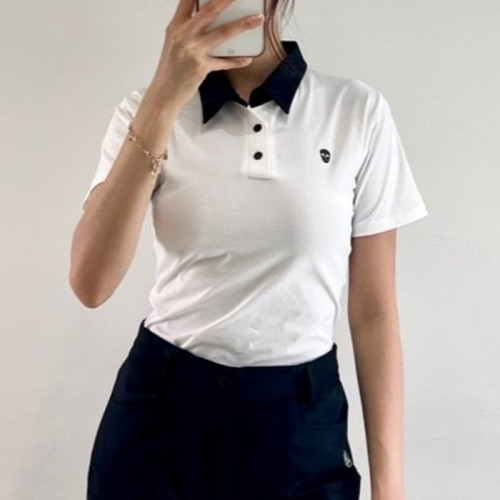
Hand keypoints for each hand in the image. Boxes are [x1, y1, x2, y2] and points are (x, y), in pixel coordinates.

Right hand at [148, 0, 264, 109]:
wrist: (164, 94)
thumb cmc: (170, 70)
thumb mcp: (174, 43)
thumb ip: (188, 29)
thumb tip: (205, 18)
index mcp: (176, 26)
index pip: (188, 0)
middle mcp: (184, 34)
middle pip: (210, 10)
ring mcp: (193, 50)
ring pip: (223, 32)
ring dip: (243, 25)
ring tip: (258, 19)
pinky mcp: (201, 66)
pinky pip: (224, 62)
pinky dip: (237, 60)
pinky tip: (247, 58)